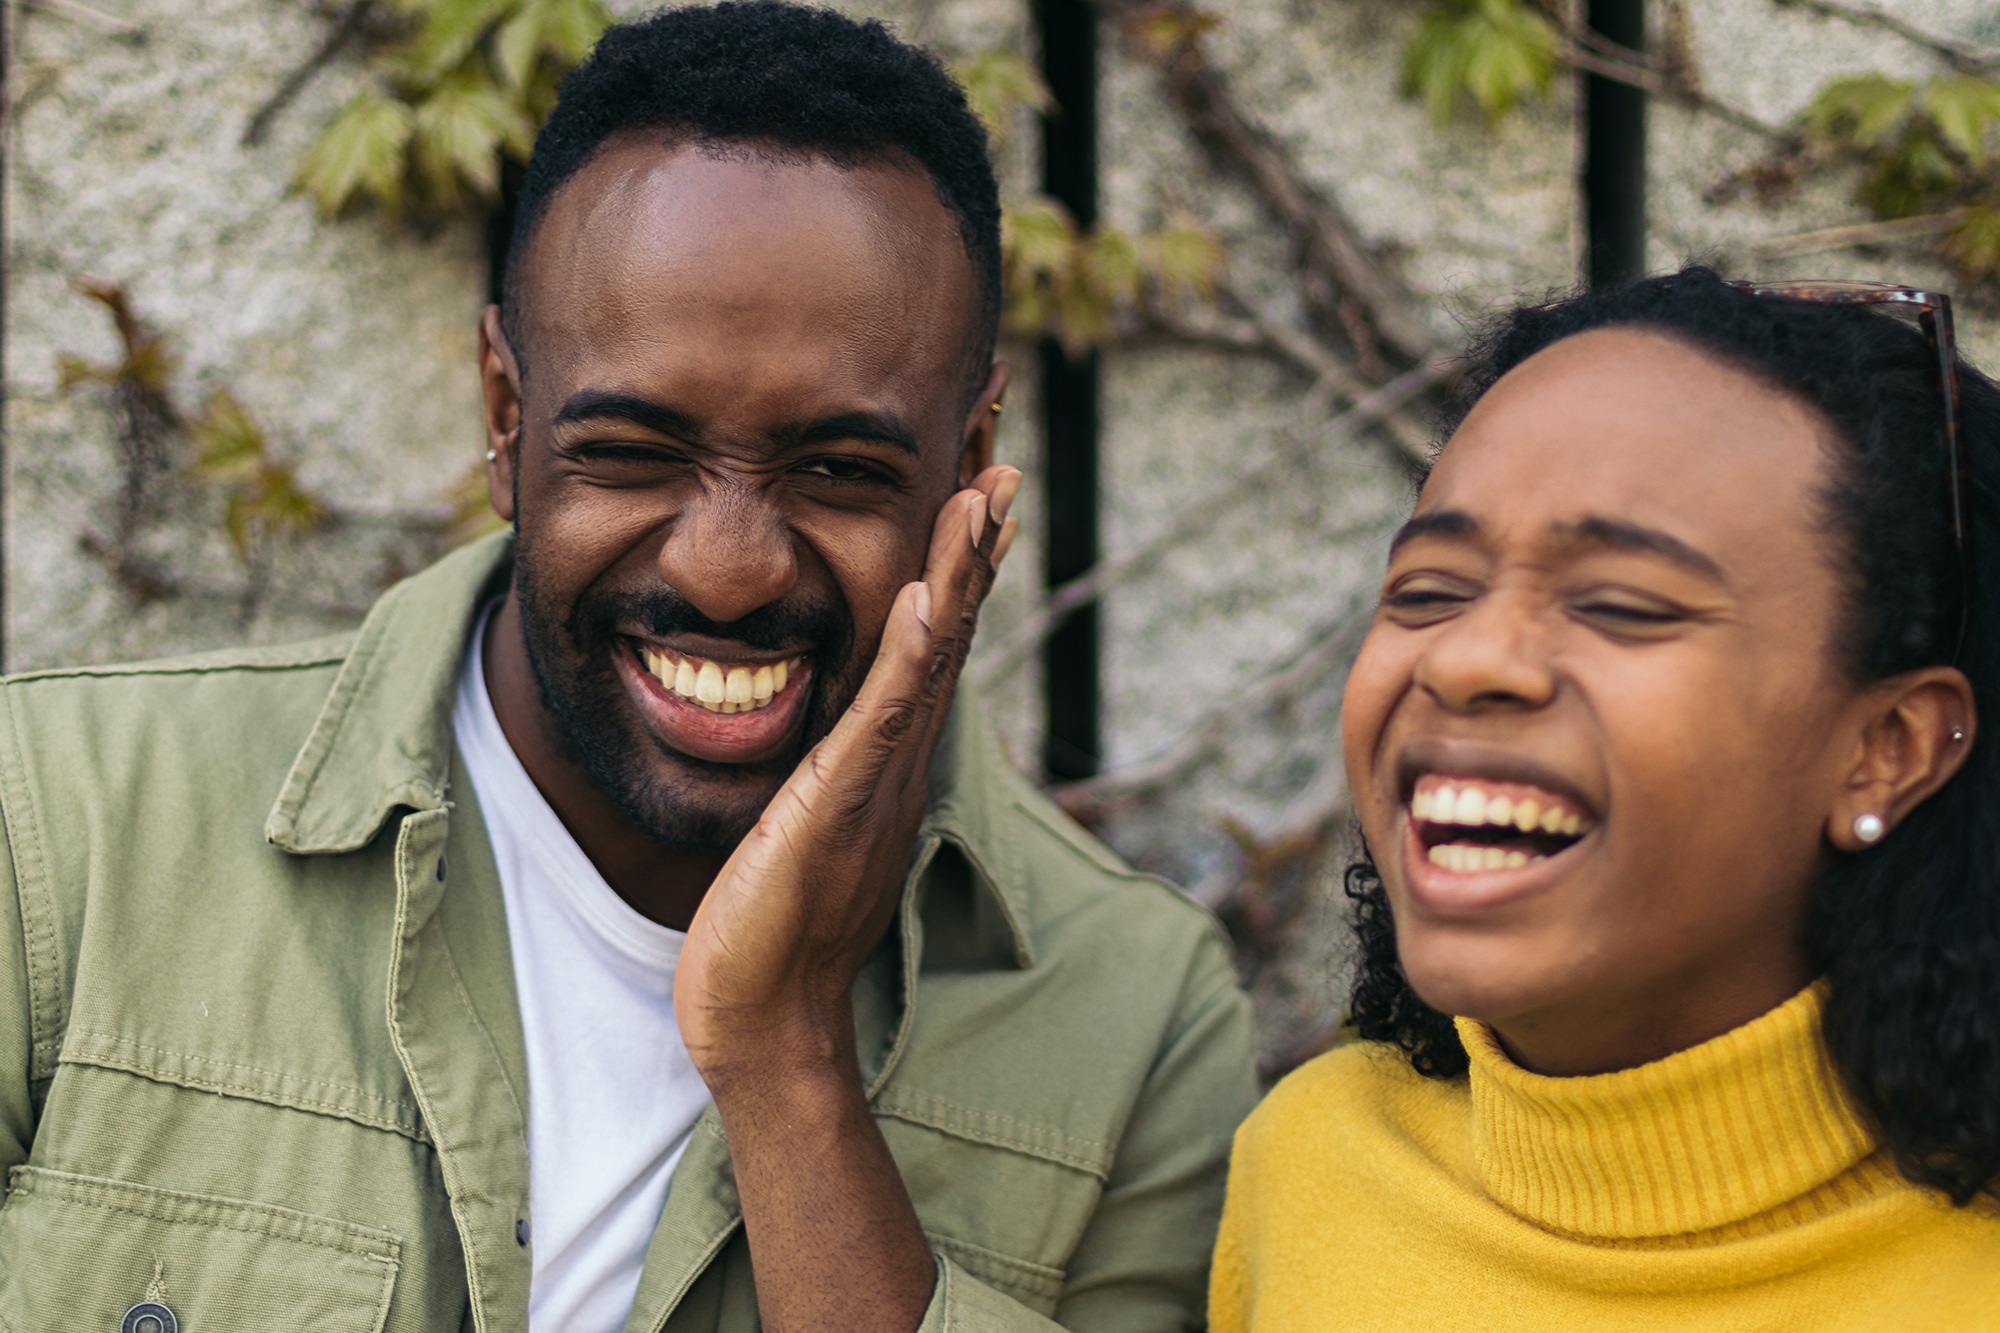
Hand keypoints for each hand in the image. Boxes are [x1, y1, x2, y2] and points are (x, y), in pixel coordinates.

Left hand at [675, 464, 1021, 1085]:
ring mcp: (877, 780)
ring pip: (932, 660)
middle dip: (976, 549)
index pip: (929, 646)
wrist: (765, 1018)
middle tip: (1004, 467)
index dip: (955, 571)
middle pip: (950, 635)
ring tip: (985, 496)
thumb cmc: (774, 931)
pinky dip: (910, 653)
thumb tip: (830, 743)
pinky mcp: (840, 804)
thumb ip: (825, 777)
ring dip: (960, 574)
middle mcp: (898, 761)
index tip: (973, 497)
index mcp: (886, 759)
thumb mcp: (804, 827)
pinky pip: (883, 716)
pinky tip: (925, 595)